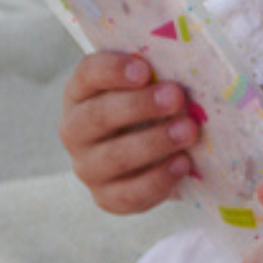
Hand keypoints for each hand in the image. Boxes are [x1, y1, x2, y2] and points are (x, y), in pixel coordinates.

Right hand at [57, 52, 204, 214]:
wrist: (153, 161)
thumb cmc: (152, 112)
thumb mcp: (150, 88)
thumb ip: (158, 76)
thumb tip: (187, 65)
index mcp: (81, 92)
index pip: (88, 74)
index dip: (113, 70)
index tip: (144, 69)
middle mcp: (75, 129)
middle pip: (99, 115)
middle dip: (140, 106)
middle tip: (176, 97)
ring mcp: (87, 166)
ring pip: (115, 156)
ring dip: (154, 142)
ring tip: (188, 131)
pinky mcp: (106, 198)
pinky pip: (129, 193)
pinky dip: (158, 179)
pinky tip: (182, 164)